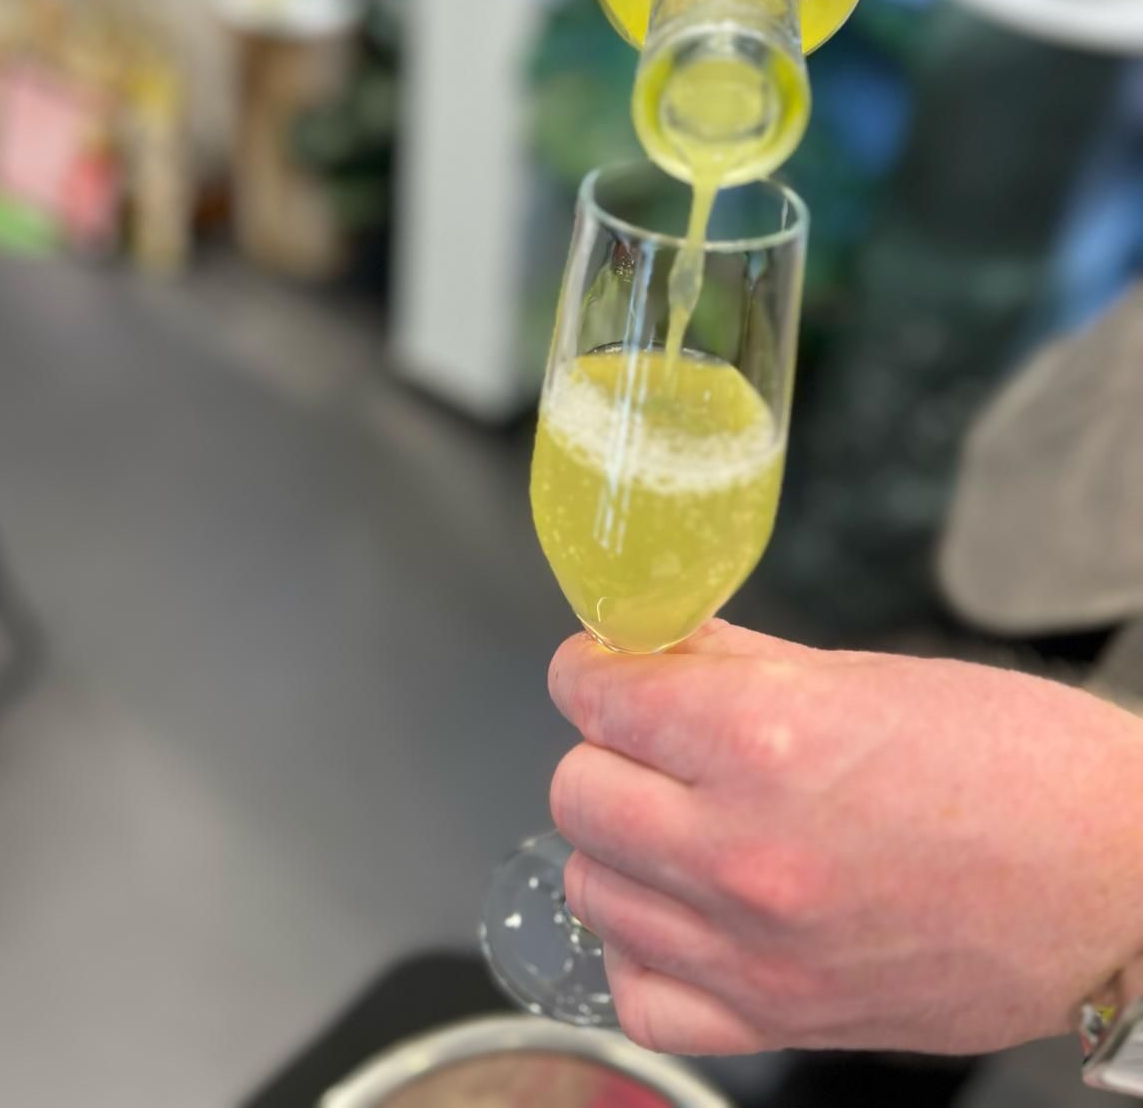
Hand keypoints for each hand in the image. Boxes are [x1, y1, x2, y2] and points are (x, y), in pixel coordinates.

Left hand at [549, 621, 1142, 1056]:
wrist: (1121, 880)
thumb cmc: (1017, 763)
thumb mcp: (865, 676)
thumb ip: (732, 661)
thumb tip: (648, 643)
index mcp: (765, 742)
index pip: (592, 693)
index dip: (595, 668)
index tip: (610, 668)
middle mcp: (745, 853)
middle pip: (575, 789)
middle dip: (607, 748)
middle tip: (658, 739)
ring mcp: (757, 951)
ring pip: (590, 886)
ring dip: (623, 842)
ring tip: (683, 818)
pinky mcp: (782, 1021)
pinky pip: (640, 992)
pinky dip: (649, 947)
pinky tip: (688, 910)